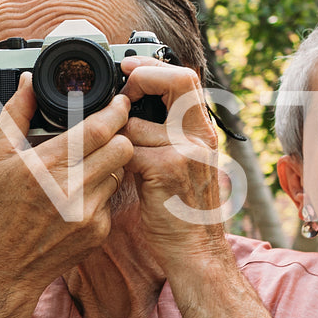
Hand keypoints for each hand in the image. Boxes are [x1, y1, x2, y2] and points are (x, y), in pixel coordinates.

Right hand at [0, 73, 133, 297]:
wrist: (3, 268)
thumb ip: (15, 114)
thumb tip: (28, 81)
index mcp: (46, 167)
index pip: (100, 130)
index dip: (116, 111)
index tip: (119, 102)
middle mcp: (72, 191)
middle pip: (122, 148)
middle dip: (118, 135)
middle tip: (107, 131)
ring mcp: (88, 214)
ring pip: (119, 172)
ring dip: (109, 163)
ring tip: (85, 164)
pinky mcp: (98, 232)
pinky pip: (111, 199)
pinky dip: (99, 192)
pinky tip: (77, 195)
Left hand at [119, 58, 232, 274]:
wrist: (196, 251)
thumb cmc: (183, 210)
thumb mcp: (184, 163)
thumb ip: (165, 134)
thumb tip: (130, 108)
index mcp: (203, 131)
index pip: (186, 79)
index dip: (155, 67)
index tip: (128, 67)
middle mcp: (200, 137)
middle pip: (178, 81)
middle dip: (142, 78)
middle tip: (121, 90)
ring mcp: (187, 152)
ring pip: (137, 123)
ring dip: (117, 134)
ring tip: (115, 150)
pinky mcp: (168, 170)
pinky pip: (129, 150)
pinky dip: (116, 157)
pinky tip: (117, 170)